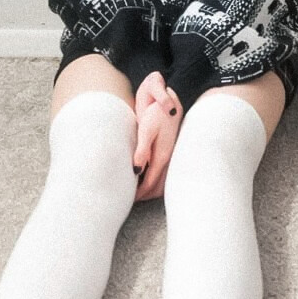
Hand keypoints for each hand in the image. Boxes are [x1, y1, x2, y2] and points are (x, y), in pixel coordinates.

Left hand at [133, 72, 182, 200]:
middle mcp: (167, 158)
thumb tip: (136, 171)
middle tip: (131, 201)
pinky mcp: (165, 149)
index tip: (128, 201)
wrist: (169, 97)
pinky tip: (144, 176)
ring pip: (160, 180)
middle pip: (157, 186)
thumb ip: (142, 150)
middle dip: (145, 196)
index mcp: (162, 156)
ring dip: (149, 188)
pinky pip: (160, 171)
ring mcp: (167, 154)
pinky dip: (152, 179)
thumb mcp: (147, 129)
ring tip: (136, 193)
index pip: (150, 183)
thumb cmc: (157, 112)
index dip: (139, 194)